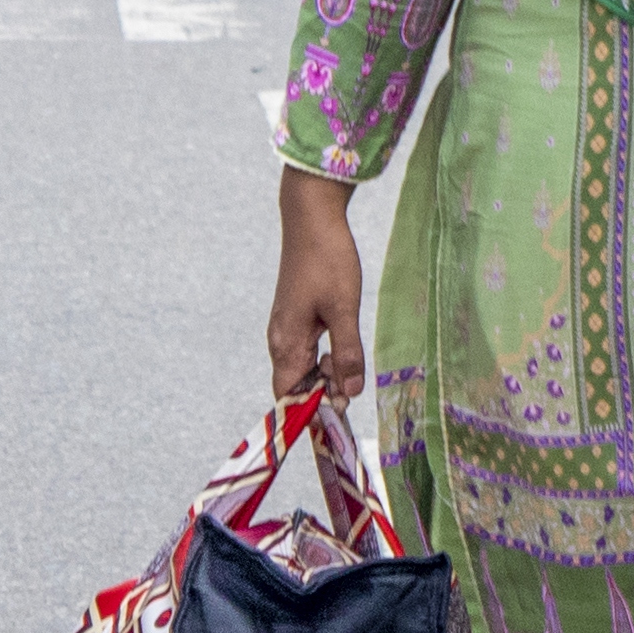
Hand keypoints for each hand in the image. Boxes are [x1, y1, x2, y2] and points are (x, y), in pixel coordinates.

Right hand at [268, 167, 368, 398]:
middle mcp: (280, 341)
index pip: (288, 396)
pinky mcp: (296, 319)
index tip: (340, 411)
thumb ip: (348, 352)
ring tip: (350, 362)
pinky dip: (326, 358)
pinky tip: (345, 347)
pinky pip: (307, 352)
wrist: (311, 220)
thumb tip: (350, 393)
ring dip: (327, 375)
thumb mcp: (345, 309)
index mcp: (287, 344)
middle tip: (353, 384)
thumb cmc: (327, 262)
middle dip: (323, 394)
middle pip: (296, 386)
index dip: (310, 412)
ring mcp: (286, 330)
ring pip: (304, 369)